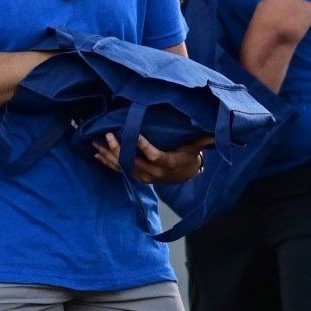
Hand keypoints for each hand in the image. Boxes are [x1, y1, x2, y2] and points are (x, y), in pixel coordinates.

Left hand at [91, 127, 211, 185]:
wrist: (184, 176)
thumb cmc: (188, 157)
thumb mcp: (195, 148)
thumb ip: (203, 140)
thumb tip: (216, 133)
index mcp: (168, 163)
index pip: (154, 155)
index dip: (143, 146)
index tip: (133, 133)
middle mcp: (154, 172)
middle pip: (133, 162)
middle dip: (118, 149)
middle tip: (108, 135)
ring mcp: (144, 176)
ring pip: (123, 167)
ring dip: (108, 156)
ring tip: (95, 144)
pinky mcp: (138, 177)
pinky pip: (121, 170)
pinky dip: (108, 163)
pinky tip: (97, 155)